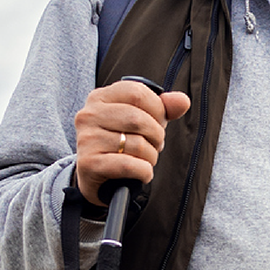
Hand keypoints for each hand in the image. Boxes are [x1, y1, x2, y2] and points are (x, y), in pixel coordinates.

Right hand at [73, 80, 191, 205]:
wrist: (95, 177)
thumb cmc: (119, 144)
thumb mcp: (139, 122)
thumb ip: (162, 109)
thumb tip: (182, 101)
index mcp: (100, 97)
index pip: (137, 92)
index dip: (157, 108)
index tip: (158, 122)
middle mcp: (88, 115)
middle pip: (138, 119)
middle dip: (157, 135)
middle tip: (155, 145)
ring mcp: (87, 139)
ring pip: (137, 144)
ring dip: (151, 156)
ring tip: (145, 159)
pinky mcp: (89, 164)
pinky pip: (130, 165)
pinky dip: (144, 172)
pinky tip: (142, 173)